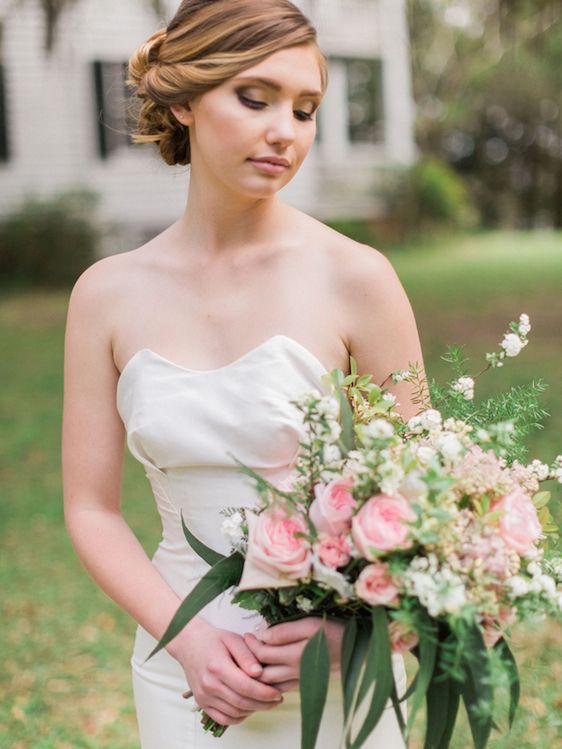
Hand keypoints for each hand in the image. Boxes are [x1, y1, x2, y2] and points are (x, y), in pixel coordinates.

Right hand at [167, 617, 283, 725]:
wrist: (189, 644)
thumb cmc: (213, 640)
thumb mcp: (233, 639)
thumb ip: (247, 655)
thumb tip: (259, 672)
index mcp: (217, 667)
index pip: (245, 687)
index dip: (264, 693)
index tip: (278, 693)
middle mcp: (209, 685)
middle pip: (241, 702)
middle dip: (263, 704)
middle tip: (277, 699)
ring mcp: (204, 696)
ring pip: (234, 712)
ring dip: (253, 710)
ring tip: (266, 702)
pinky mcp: (202, 703)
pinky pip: (223, 718)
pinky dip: (239, 717)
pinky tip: (249, 708)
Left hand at [244, 617, 344, 692]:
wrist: (358, 647)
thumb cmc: (334, 630)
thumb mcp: (309, 623)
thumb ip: (284, 631)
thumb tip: (263, 635)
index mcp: (294, 655)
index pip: (262, 654)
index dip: (251, 644)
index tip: (247, 634)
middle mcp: (295, 671)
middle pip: (263, 673)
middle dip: (250, 661)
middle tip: (245, 647)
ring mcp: (301, 679)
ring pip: (271, 683)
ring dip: (259, 673)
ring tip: (253, 658)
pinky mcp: (306, 682)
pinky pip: (283, 687)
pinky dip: (271, 681)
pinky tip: (269, 670)